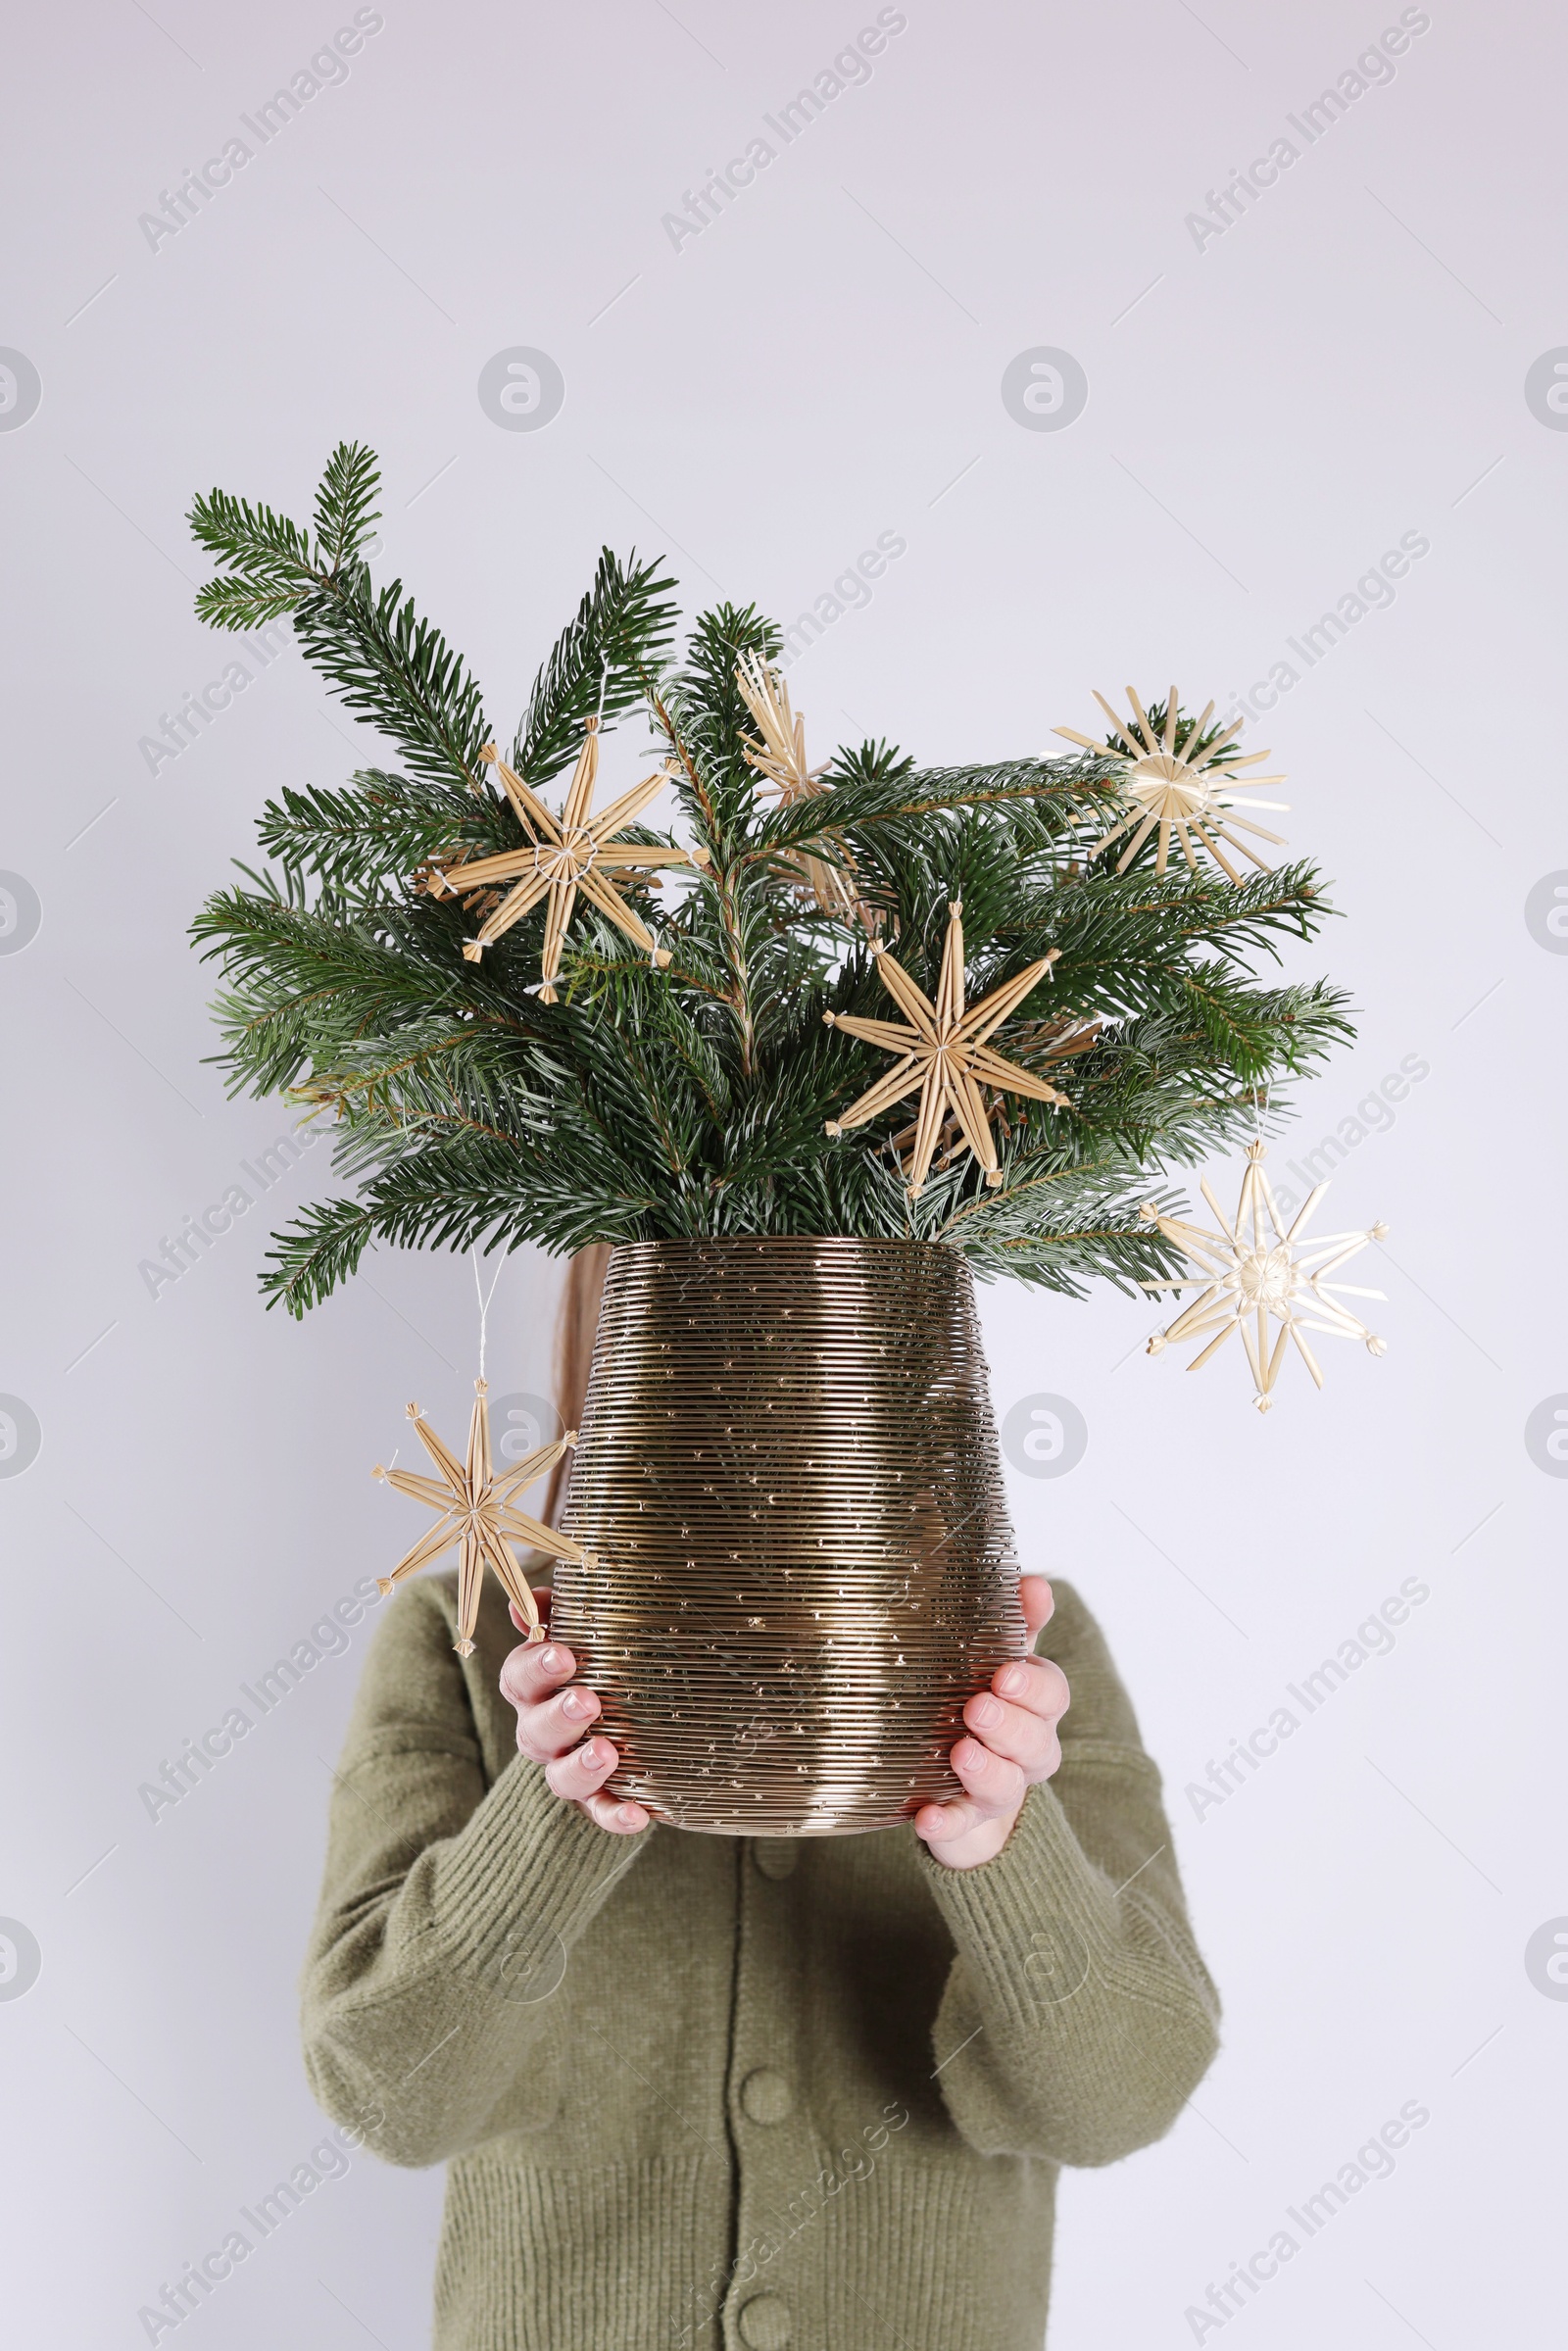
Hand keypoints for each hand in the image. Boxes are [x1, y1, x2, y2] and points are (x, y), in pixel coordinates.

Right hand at [498, 1588, 649, 1835]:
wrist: (632, 1716)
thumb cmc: (598, 1662)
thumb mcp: (580, 1633)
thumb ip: (558, 1614)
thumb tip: (534, 1596)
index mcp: (534, 1690)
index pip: (518, 1678)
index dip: (536, 1667)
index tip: (565, 1653)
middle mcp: (543, 1733)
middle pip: (534, 1731)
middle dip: (559, 1716)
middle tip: (588, 1701)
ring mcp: (568, 1769)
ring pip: (560, 1778)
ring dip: (582, 1767)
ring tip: (608, 1752)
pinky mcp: (598, 1801)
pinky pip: (602, 1813)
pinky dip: (616, 1816)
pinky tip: (639, 1814)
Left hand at [914, 1576, 1066, 1870]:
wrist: (960, 1781)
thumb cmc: (981, 1702)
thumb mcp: (997, 1658)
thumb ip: (1015, 1623)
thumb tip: (1034, 1580)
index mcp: (1034, 1707)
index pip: (1052, 1695)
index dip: (1034, 1686)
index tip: (1006, 1671)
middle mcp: (1024, 1752)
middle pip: (1037, 1742)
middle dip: (1011, 1725)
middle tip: (979, 1706)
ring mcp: (996, 1791)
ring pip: (1007, 1787)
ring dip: (986, 1770)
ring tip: (960, 1752)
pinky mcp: (964, 1822)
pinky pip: (959, 1828)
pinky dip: (946, 1824)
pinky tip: (925, 1817)